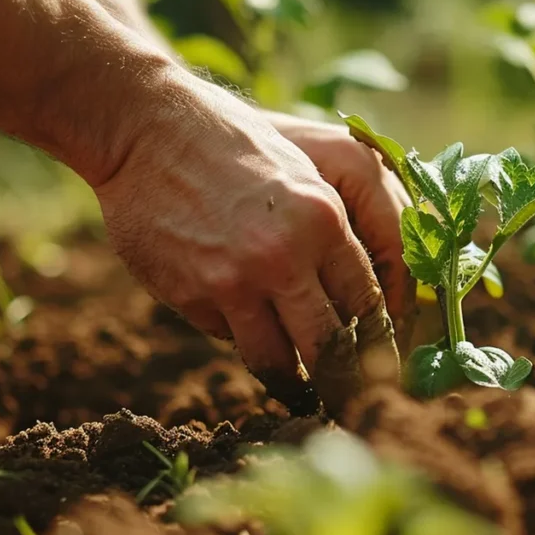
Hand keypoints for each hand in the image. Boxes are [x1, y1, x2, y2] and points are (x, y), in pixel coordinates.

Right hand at [93, 76, 398, 408]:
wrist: (150, 133)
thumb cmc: (239, 149)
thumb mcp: (307, 173)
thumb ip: (337, 236)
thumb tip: (365, 304)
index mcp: (324, 220)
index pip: (367, 302)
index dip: (378, 342)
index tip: (383, 364)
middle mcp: (283, 257)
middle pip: (330, 346)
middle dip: (346, 382)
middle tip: (353, 401)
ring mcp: (233, 282)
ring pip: (278, 361)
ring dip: (292, 381)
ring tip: (304, 392)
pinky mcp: (192, 296)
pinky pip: (229, 338)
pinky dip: (241, 336)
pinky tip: (239, 316)